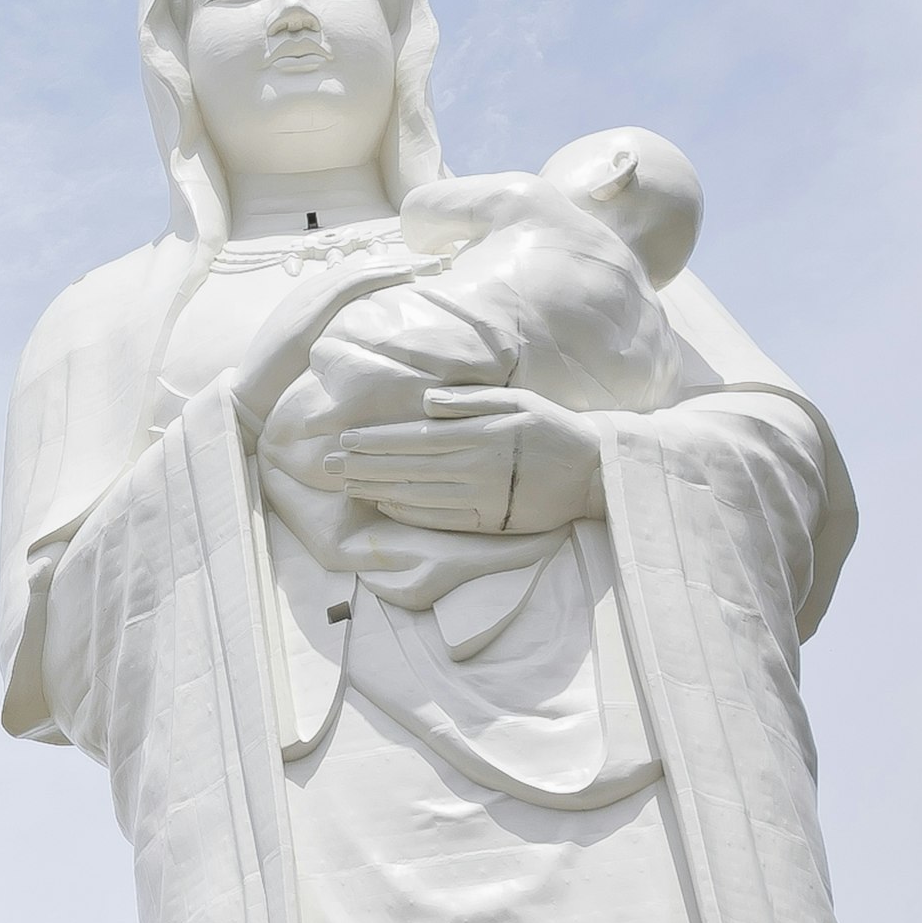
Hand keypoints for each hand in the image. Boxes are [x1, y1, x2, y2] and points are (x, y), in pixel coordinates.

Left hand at [294, 386, 605, 534]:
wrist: (594, 472)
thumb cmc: (553, 428)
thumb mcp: (517, 400)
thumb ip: (470, 400)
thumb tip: (425, 402)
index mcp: (479, 433)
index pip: (415, 437)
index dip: (376, 440)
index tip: (345, 441)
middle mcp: (475, 467)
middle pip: (408, 467)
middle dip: (363, 466)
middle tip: (327, 467)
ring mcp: (481, 498)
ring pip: (417, 495)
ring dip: (377, 489)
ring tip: (347, 486)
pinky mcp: (489, 522)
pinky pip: (439, 519)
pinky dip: (407, 512)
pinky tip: (384, 505)